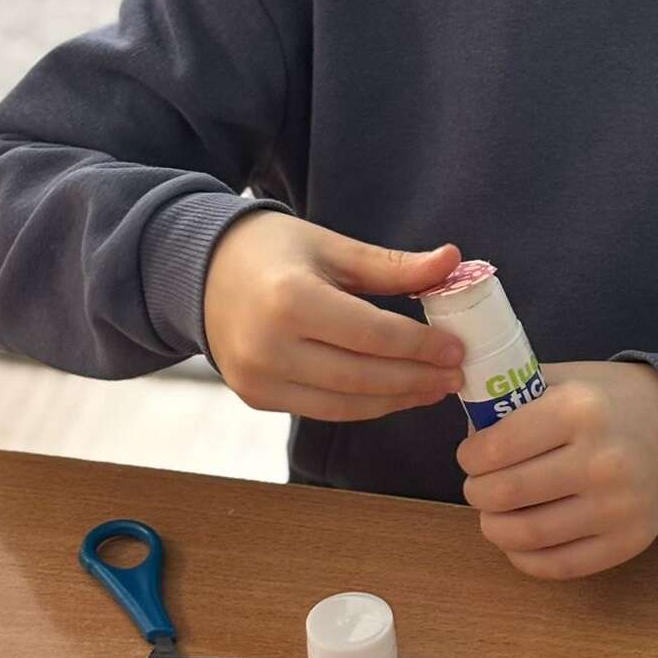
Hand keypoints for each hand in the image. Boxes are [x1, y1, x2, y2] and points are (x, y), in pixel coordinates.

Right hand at [202, 213, 466, 420]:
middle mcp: (269, 347)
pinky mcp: (257, 398)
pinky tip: (396, 392)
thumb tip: (453, 261)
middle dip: (416, 379)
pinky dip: (364, 405)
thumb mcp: (332, 247)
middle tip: (456, 374)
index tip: (456, 348)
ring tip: (435, 387)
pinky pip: (323, 409)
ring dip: (397, 400)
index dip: (420, 346)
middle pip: (362, 377)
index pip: (371, 335)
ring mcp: (259, 379)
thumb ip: (392, 265)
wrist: (200, 272)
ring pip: (345, 405)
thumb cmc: (272, 251)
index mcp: (290, 300)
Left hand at [457, 361, 657, 579]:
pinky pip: (558, 566)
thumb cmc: (612, 400)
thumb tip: (468, 430)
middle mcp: (600, 460)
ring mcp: (617, 507)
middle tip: (479, 486)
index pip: (496, 448)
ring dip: (495, 527)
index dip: (470, 457)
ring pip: (525, 535)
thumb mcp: (567, 379)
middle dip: (477, 492)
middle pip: (505, 494)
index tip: (471, 456)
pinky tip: (520, 540)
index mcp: (579, 410)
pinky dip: (524, 557)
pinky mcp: (628, 543)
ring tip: (495, 514)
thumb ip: (516, 397)